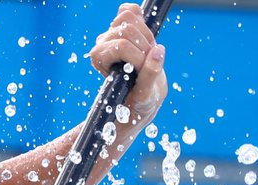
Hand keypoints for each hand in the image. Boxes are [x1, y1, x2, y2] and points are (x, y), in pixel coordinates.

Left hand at [88, 3, 168, 128]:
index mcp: (99, 59)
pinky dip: (142, 19)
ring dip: (146, 36)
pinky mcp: (123, 27)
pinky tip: (146, 37)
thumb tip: (158, 52)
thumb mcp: (145, 94)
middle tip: (148, 62)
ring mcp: (111, 33)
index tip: (143, 70)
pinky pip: (130, 10)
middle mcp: (102, 43)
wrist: (142, 95)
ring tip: (148, 53)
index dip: (138, 57)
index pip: (122, 46)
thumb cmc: (138, 100)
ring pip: (128, 18)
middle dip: (144, 46)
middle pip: (126, 30)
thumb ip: (150, 74)